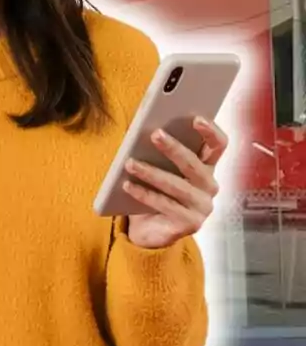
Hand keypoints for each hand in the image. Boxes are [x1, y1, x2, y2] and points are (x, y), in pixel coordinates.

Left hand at [122, 116, 228, 248]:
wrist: (148, 227)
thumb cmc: (154, 189)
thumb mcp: (157, 166)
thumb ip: (158, 149)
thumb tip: (145, 127)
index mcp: (206, 166)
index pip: (218, 145)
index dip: (211, 131)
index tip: (196, 118)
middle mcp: (209, 186)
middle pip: (194, 164)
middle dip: (173, 148)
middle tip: (154, 134)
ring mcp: (202, 206)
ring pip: (177, 185)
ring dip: (151, 172)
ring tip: (130, 163)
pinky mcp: (191, 223)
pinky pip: (165, 205)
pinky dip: (144, 194)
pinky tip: (127, 185)